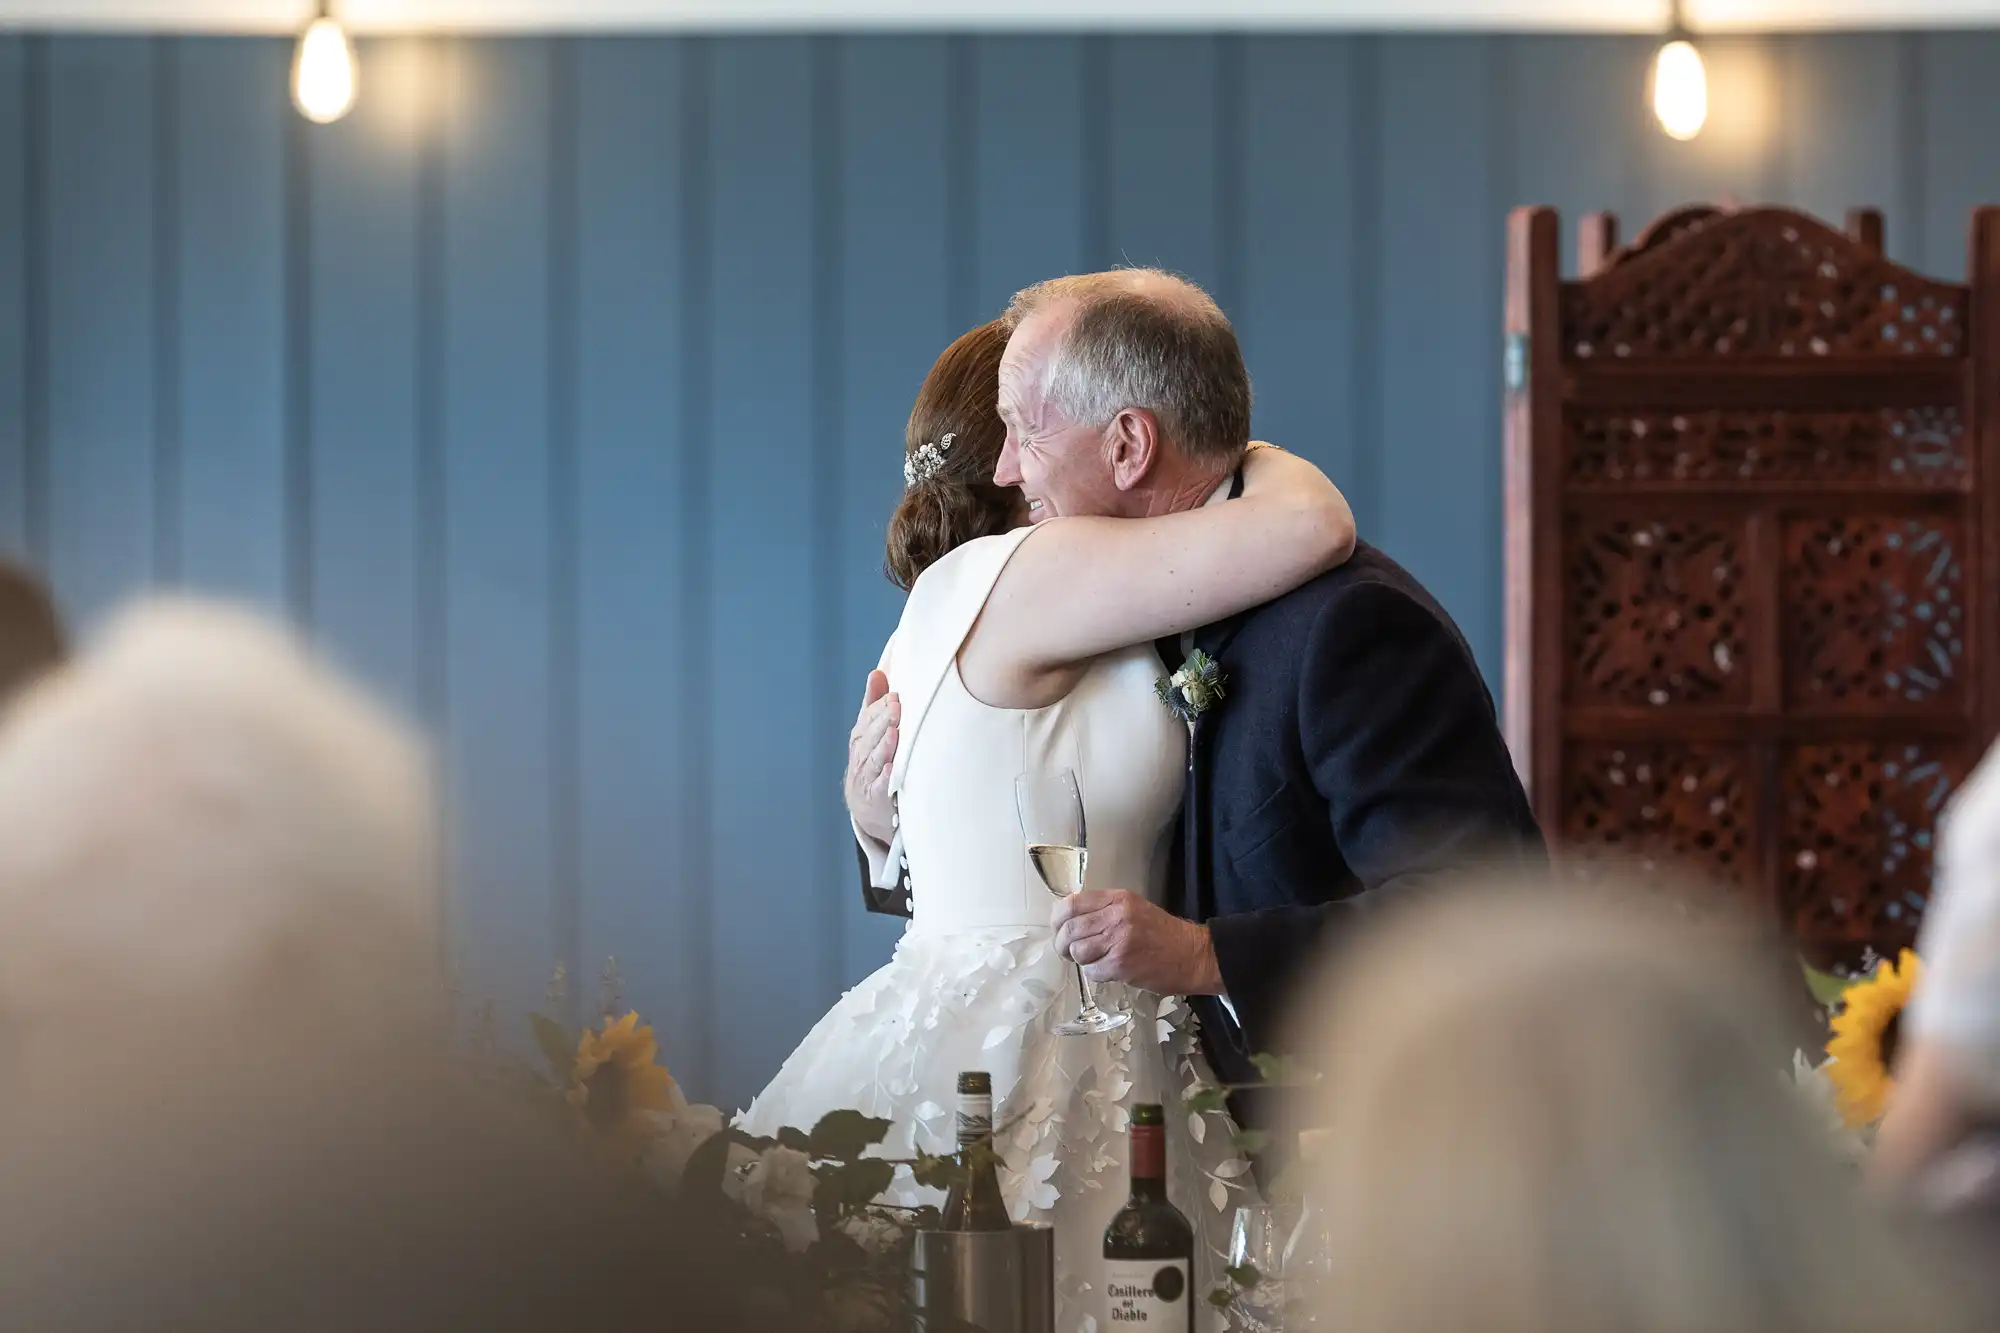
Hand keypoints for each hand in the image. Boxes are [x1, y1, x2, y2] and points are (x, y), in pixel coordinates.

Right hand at [845, 671, 898, 845]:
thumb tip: (877, 673)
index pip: (868, 719)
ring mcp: (867, 777)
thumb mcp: (870, 731)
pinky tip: (892, 769)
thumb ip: (874, 704)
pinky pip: (880, 787)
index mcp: (860, 737)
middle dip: (883, 722)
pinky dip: (885, 779)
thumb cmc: (872, 761)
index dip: (881, 709)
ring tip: (894, 734)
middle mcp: (861, 755)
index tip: (895, 697)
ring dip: (884, 747)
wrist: (866, 806)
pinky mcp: (876, 798)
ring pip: (874, 759)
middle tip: (898, 709)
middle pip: (871, 737)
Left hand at [1051, 889, 1223, 995]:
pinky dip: (1095, 973)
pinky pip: (1091, 971)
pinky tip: (1109, 970)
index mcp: (1117, 899)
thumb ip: (1103, 910)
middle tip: (1068, 951)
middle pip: (1069, 929)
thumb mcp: (1133, 909)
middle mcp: (1116, 917)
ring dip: (1080, 959)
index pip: (1071, 904)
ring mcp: (1118, 941)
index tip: (1058, 928)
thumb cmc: (1161, 934)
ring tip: (1094, 960)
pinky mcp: (1121, 965)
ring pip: (1077, 951)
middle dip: (1062, 944)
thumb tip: (1067, 919)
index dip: (1057, 919)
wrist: (1192, 955)